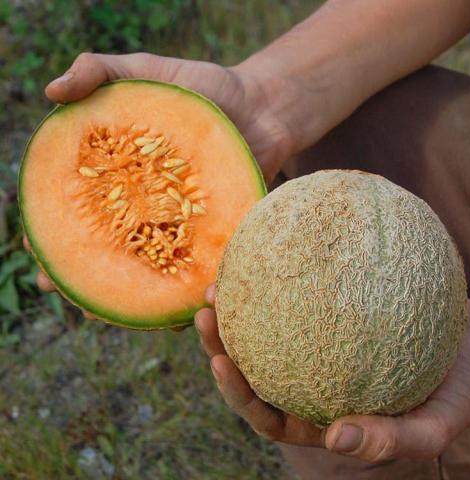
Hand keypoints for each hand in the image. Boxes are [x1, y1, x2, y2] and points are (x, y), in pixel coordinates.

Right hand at [26, 52, 294, 310]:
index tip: (38, 253)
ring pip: (150, 274)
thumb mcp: (148, 72)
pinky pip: (200, 274)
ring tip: (108, 313)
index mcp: (123, 180)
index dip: (55, 233)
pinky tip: (176, 311)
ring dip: (128, 298)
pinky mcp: (218, 239)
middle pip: (109, 252)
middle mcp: (148, 211)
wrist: (262, 108)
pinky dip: (186, 293)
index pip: (80, 211)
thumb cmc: (203, 90)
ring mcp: (183, 230)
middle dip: (83, 277)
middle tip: (67, 294)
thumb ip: (100, 73)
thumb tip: (52, 92)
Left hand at [196, 286, 469, 463]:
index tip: (220, 362)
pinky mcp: (328, 314)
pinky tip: (263, 256)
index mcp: (322, 413)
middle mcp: (311, 380)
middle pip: (253, 369)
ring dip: (235, 312)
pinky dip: (273, 282)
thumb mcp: (435, 423)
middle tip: (205, 315)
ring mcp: (317, 345)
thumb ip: (390, 441)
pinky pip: (294, 298)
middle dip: (220, 347)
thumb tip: (335, 440)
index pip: (266, 412)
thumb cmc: (458, 387)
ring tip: (217, 283)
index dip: (237, 393)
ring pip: (264, 332)